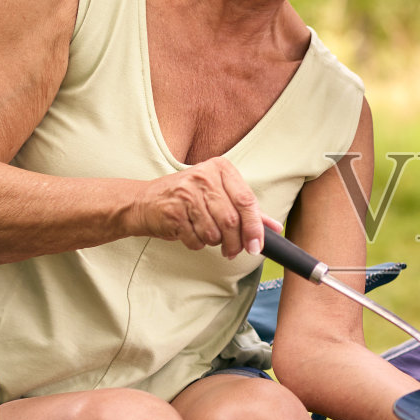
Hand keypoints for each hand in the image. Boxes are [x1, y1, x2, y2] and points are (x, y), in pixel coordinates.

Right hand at [134, 156, 265, 256]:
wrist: (144, 202)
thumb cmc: (187, 198)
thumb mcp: (218, 194)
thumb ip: (247, 209)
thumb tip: (275, 227)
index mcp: (221, 168)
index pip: (246, 201)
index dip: (254, 228)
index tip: (257, 246)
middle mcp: (204, 176)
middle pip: (231, 219)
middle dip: (235, 242)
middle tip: (233, 251)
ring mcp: (186, 193)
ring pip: (214, 232)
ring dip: (214, 242)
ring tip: (206, 236)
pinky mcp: (172, 210)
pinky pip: (195, 239)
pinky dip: (197, 244)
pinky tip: (190, 233)